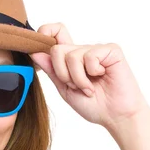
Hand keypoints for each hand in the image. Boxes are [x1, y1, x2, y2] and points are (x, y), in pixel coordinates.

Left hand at [30, 23, 149, 130]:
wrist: (115, 116)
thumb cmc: (94, 105)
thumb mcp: (65, 89)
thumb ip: (52, 71)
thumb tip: (34, 52)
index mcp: (70, 58)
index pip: (53, 33)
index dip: (43, 34)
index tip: (37, 54)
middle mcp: (82, 50)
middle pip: (56, 49)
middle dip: (62, 74)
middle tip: (75, 86)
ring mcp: (96, 49)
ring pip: (71, 56)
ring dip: (78, 79)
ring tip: (89, 88)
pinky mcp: (111, 50)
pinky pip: (89, 56)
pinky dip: (91, 73)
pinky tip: (101, 78)